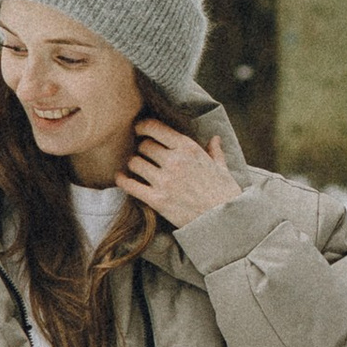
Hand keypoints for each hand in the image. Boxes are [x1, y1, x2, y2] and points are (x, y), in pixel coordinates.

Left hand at [123, 117, 240, 226]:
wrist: (225, 220)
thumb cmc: (225, 193)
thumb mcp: (222, 168)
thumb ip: (214, 151)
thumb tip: (215, 139)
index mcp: (189, 148)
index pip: (155, 128)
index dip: (143, 126)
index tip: (139, 129)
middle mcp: (175, 161)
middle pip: (144, 145)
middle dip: (141, 148)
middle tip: (142, 153)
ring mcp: (165, 181)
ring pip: (134, 163)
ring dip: (134, 164)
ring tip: (137, 167)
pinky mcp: (157, 200)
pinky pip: (130, 185)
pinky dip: (123, 180)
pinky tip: (122, 178)